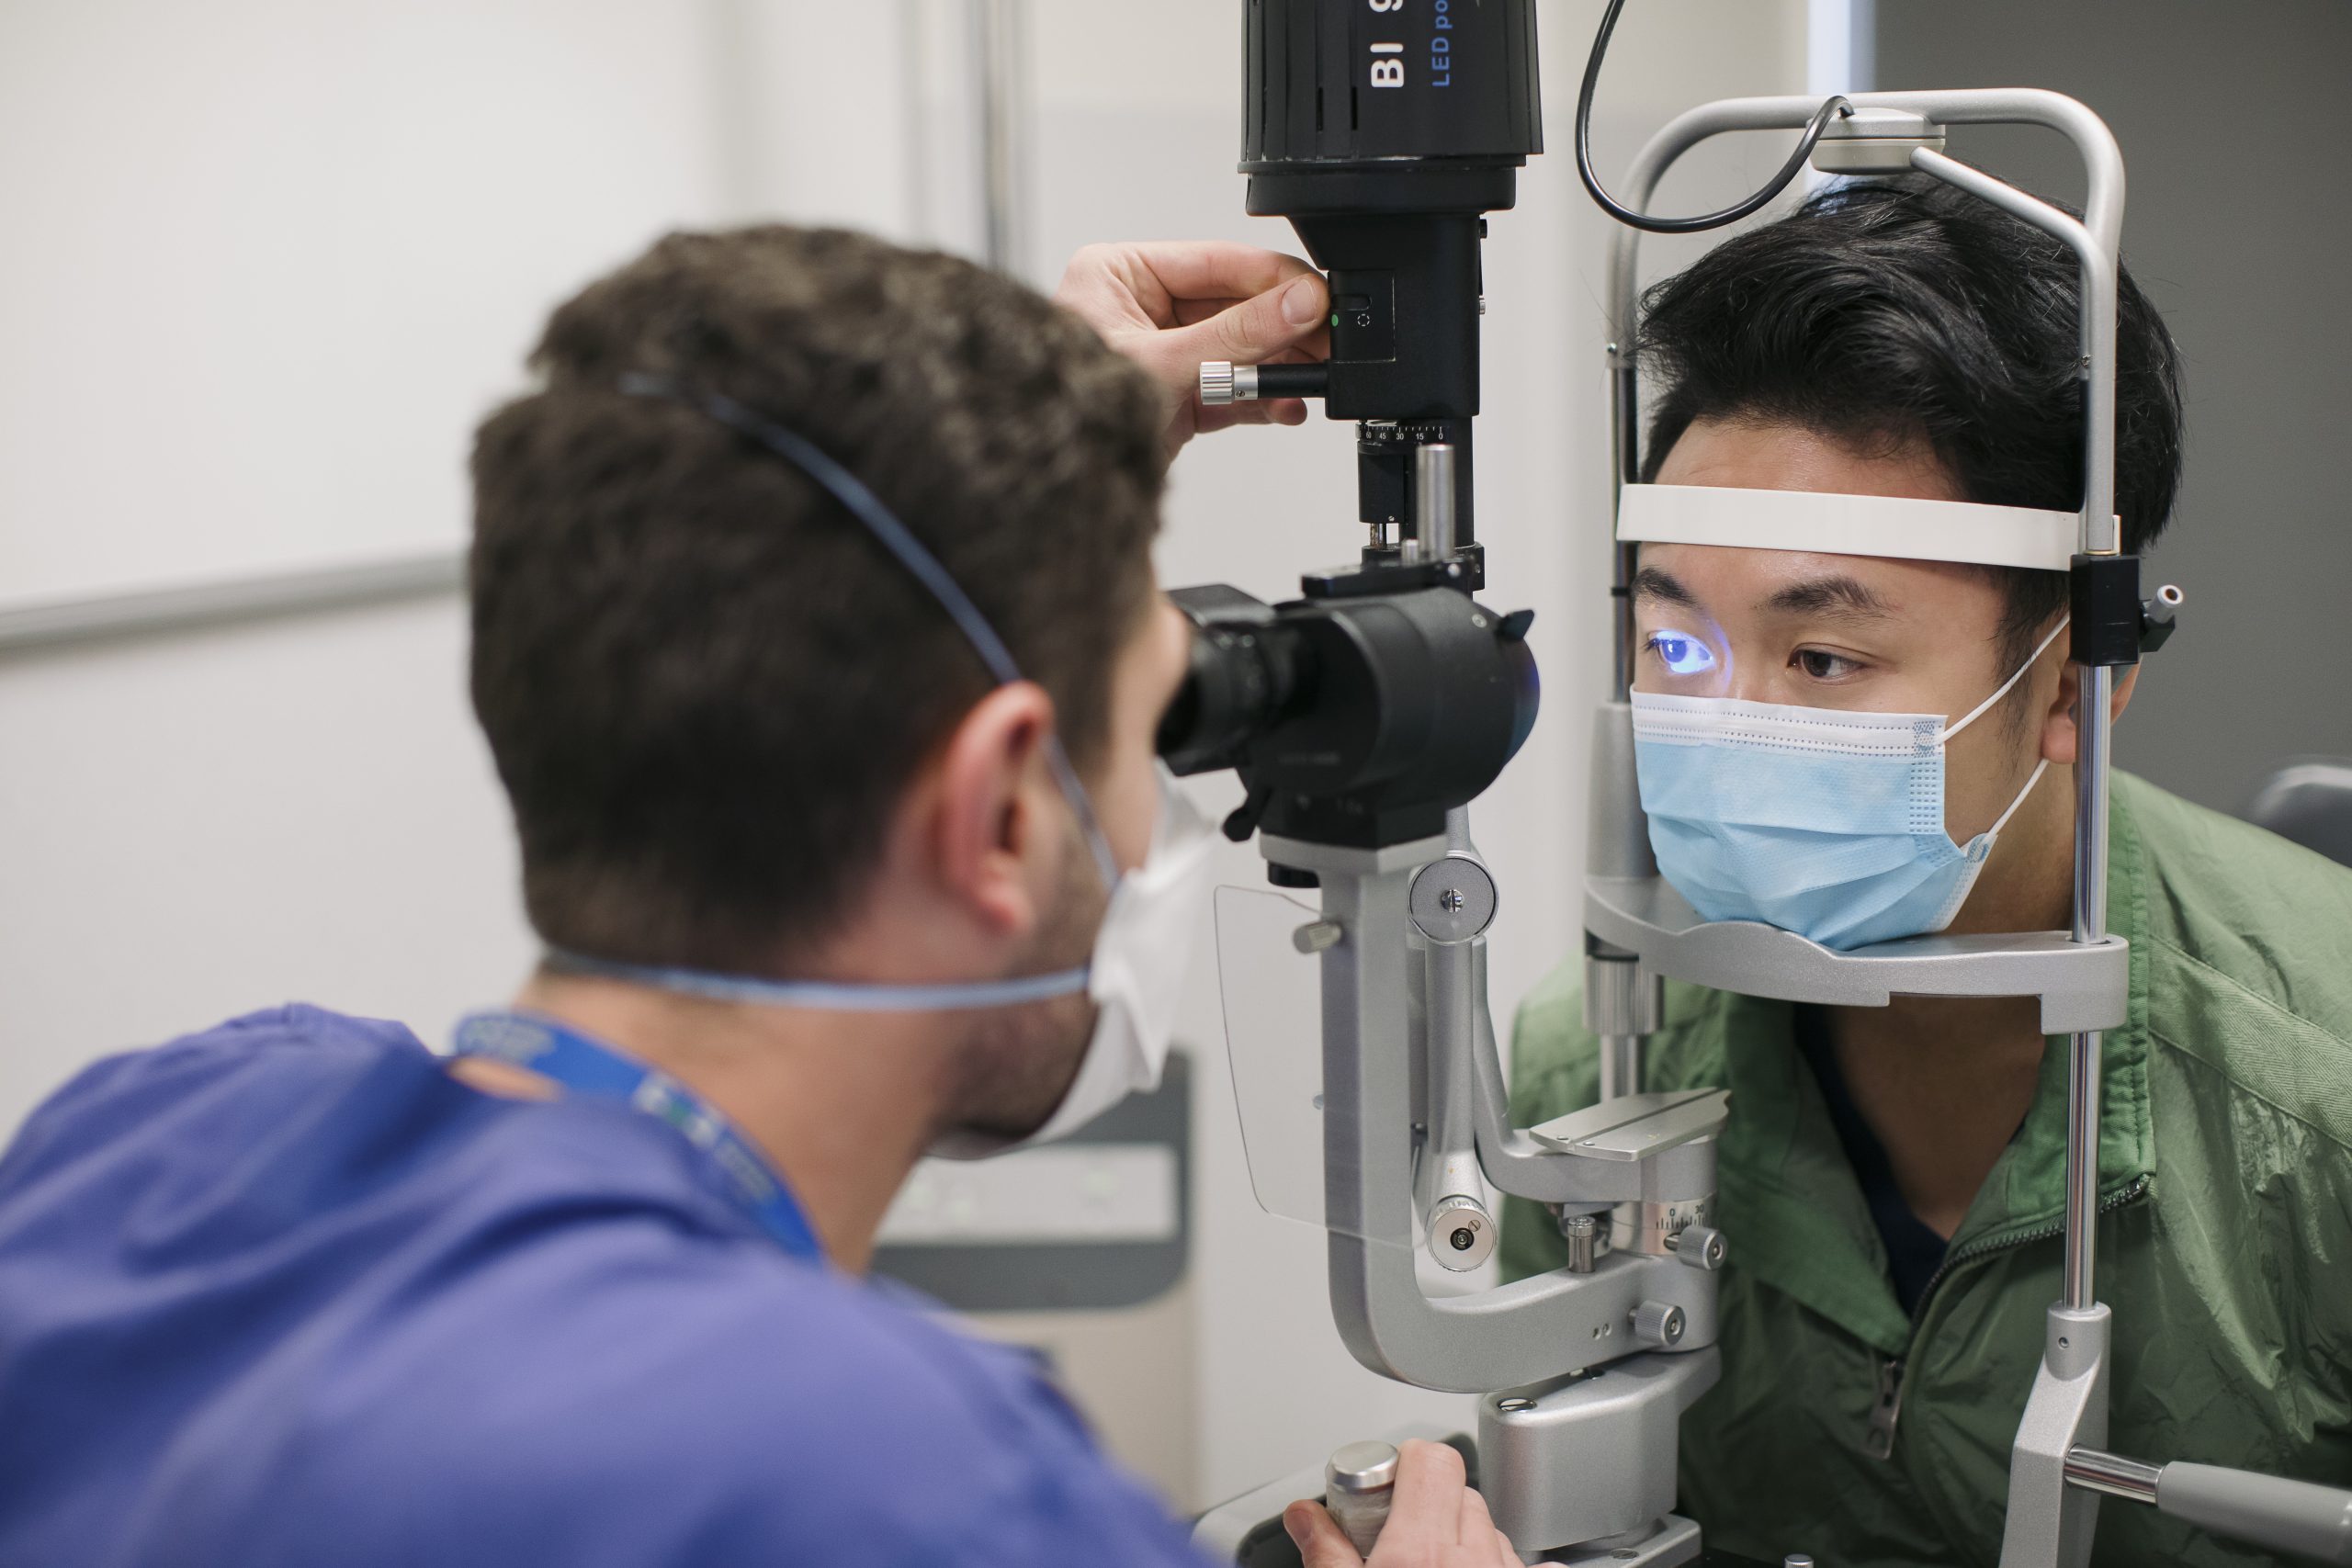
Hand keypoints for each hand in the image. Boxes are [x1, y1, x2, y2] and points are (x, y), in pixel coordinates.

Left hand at [1052, 240, 1330, 457]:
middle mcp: (1139, 308)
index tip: (1318, 295)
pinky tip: (1288, 405)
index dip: (1274, 279)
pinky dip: (1261, 399)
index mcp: (1120, 273)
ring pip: (1237, 350)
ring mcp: (1159, 354)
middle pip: (1233, 307)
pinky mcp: (1173, 397)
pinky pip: (1229, 389)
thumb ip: (1238, 333)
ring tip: (1315, 376)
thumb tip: (1298, 302)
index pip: (1216, 262)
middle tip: (1327, 340)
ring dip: (1277, 367)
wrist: (1048, 482)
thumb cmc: (1067, 412)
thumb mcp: (1164, 363)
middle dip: (1282, 329)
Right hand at [1283, 1440, 1519, 1567]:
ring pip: (1492, 1529)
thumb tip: (1304, 1514)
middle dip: (1430, 1507)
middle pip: (1461, 1493)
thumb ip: (1326, 1553)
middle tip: (1399, 1541)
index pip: (1431, 1459)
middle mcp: (1473, 1560)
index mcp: (1419, 1554)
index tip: (1385, 1491)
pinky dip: (1501, 1565)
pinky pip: (1525, 1563)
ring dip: (1465, 1541)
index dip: (1406, 1464)